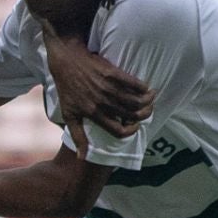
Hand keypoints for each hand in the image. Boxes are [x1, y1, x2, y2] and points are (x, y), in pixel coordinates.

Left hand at [42, 29, 153, 150]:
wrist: (66, 60)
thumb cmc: (67, 89)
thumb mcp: (69, 115)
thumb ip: (77, 136)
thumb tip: (81, 157)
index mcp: (93, 114)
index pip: (118, 131)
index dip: (130, 131)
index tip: (135, 127)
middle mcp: (102, 102)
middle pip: (132, 115)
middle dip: (144, 115)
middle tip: (148, 111)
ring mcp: (107, 87)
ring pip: (135, 100)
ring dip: (148, 102)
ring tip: (151, 100)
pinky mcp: (112, 73)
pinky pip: (134, 83)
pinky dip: (144, 87)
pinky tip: (147, 88)